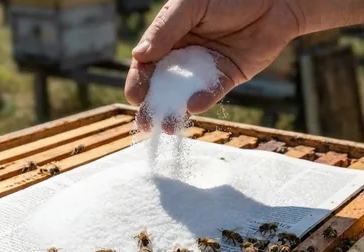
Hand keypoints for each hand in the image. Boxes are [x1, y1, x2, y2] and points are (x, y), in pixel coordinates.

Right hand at [124, 0, 301, 131]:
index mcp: (169, 35)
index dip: (139, 79)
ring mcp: (205, 67)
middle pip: (162, 83)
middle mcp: (184, 53)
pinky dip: (203, 100)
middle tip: (145, 123)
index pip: (147, 61)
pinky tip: (193, 106)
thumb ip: (166, 29)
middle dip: (153, 104)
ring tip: (167, 127)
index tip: (135, 96)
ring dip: (175, 111)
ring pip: (185, 93)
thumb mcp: (191, 6)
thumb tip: (139, 55)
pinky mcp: (228, 76)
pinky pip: (212, 92)